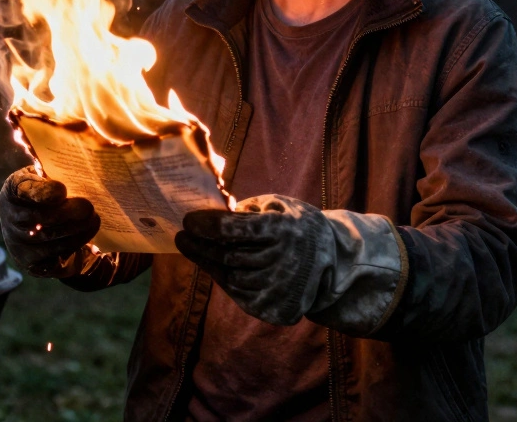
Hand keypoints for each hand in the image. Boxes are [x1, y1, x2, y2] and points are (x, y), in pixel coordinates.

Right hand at [0, 166, 101, 277]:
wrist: (38, 228)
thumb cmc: (47, 194)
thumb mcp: (46, 175)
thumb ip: (53, 165)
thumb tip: (69, 148)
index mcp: (13, 190)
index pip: (23, 191)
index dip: (42, 192)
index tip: (63, 189)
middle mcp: (9, 217)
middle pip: (38, 218)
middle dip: (67, 213)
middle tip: (88, 206)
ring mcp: (17, 243)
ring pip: (49, 239)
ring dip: (76, 229)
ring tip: (94, 218)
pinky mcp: (30, 262)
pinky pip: (55, 255)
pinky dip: (75, 243)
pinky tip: (89, 233)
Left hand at [175, 194, 334, 325]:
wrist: (334, 265)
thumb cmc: (298, 227)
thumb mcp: (279, 207)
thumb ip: (246, 210)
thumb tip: (208, 214)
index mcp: (284, 231)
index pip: (235, 230)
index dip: (207, 226)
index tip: (187, 221)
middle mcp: (283, 263)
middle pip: (228, 256)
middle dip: (200, 246)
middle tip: (182, 237)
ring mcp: (280, 291)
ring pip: (230, 278)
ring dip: (208, 264)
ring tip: (193, 249)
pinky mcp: (276, 310)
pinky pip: (239, 295)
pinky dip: (224, 280)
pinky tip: (215, 267)